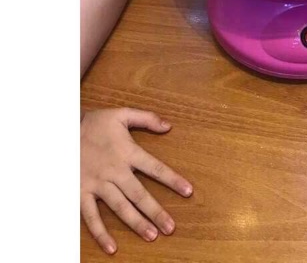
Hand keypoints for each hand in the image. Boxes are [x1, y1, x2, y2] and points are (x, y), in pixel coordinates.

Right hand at [81, 108, 192, 254]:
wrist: (62, 131)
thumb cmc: (95, 123)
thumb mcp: (122, 114)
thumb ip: (147, 119)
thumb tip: (169, 126)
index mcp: (127, 152)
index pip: (155, 168)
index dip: (173, 180)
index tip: (188, 191)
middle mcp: (114, 171)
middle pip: (139, 194)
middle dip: (156, 212)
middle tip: (170, 227)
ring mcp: (97, 184)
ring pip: (120, 208)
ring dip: (136, 223)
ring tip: (151, 236)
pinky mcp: (81, 193)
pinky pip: (90, 217)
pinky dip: (100, 233)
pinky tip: (112, 247)